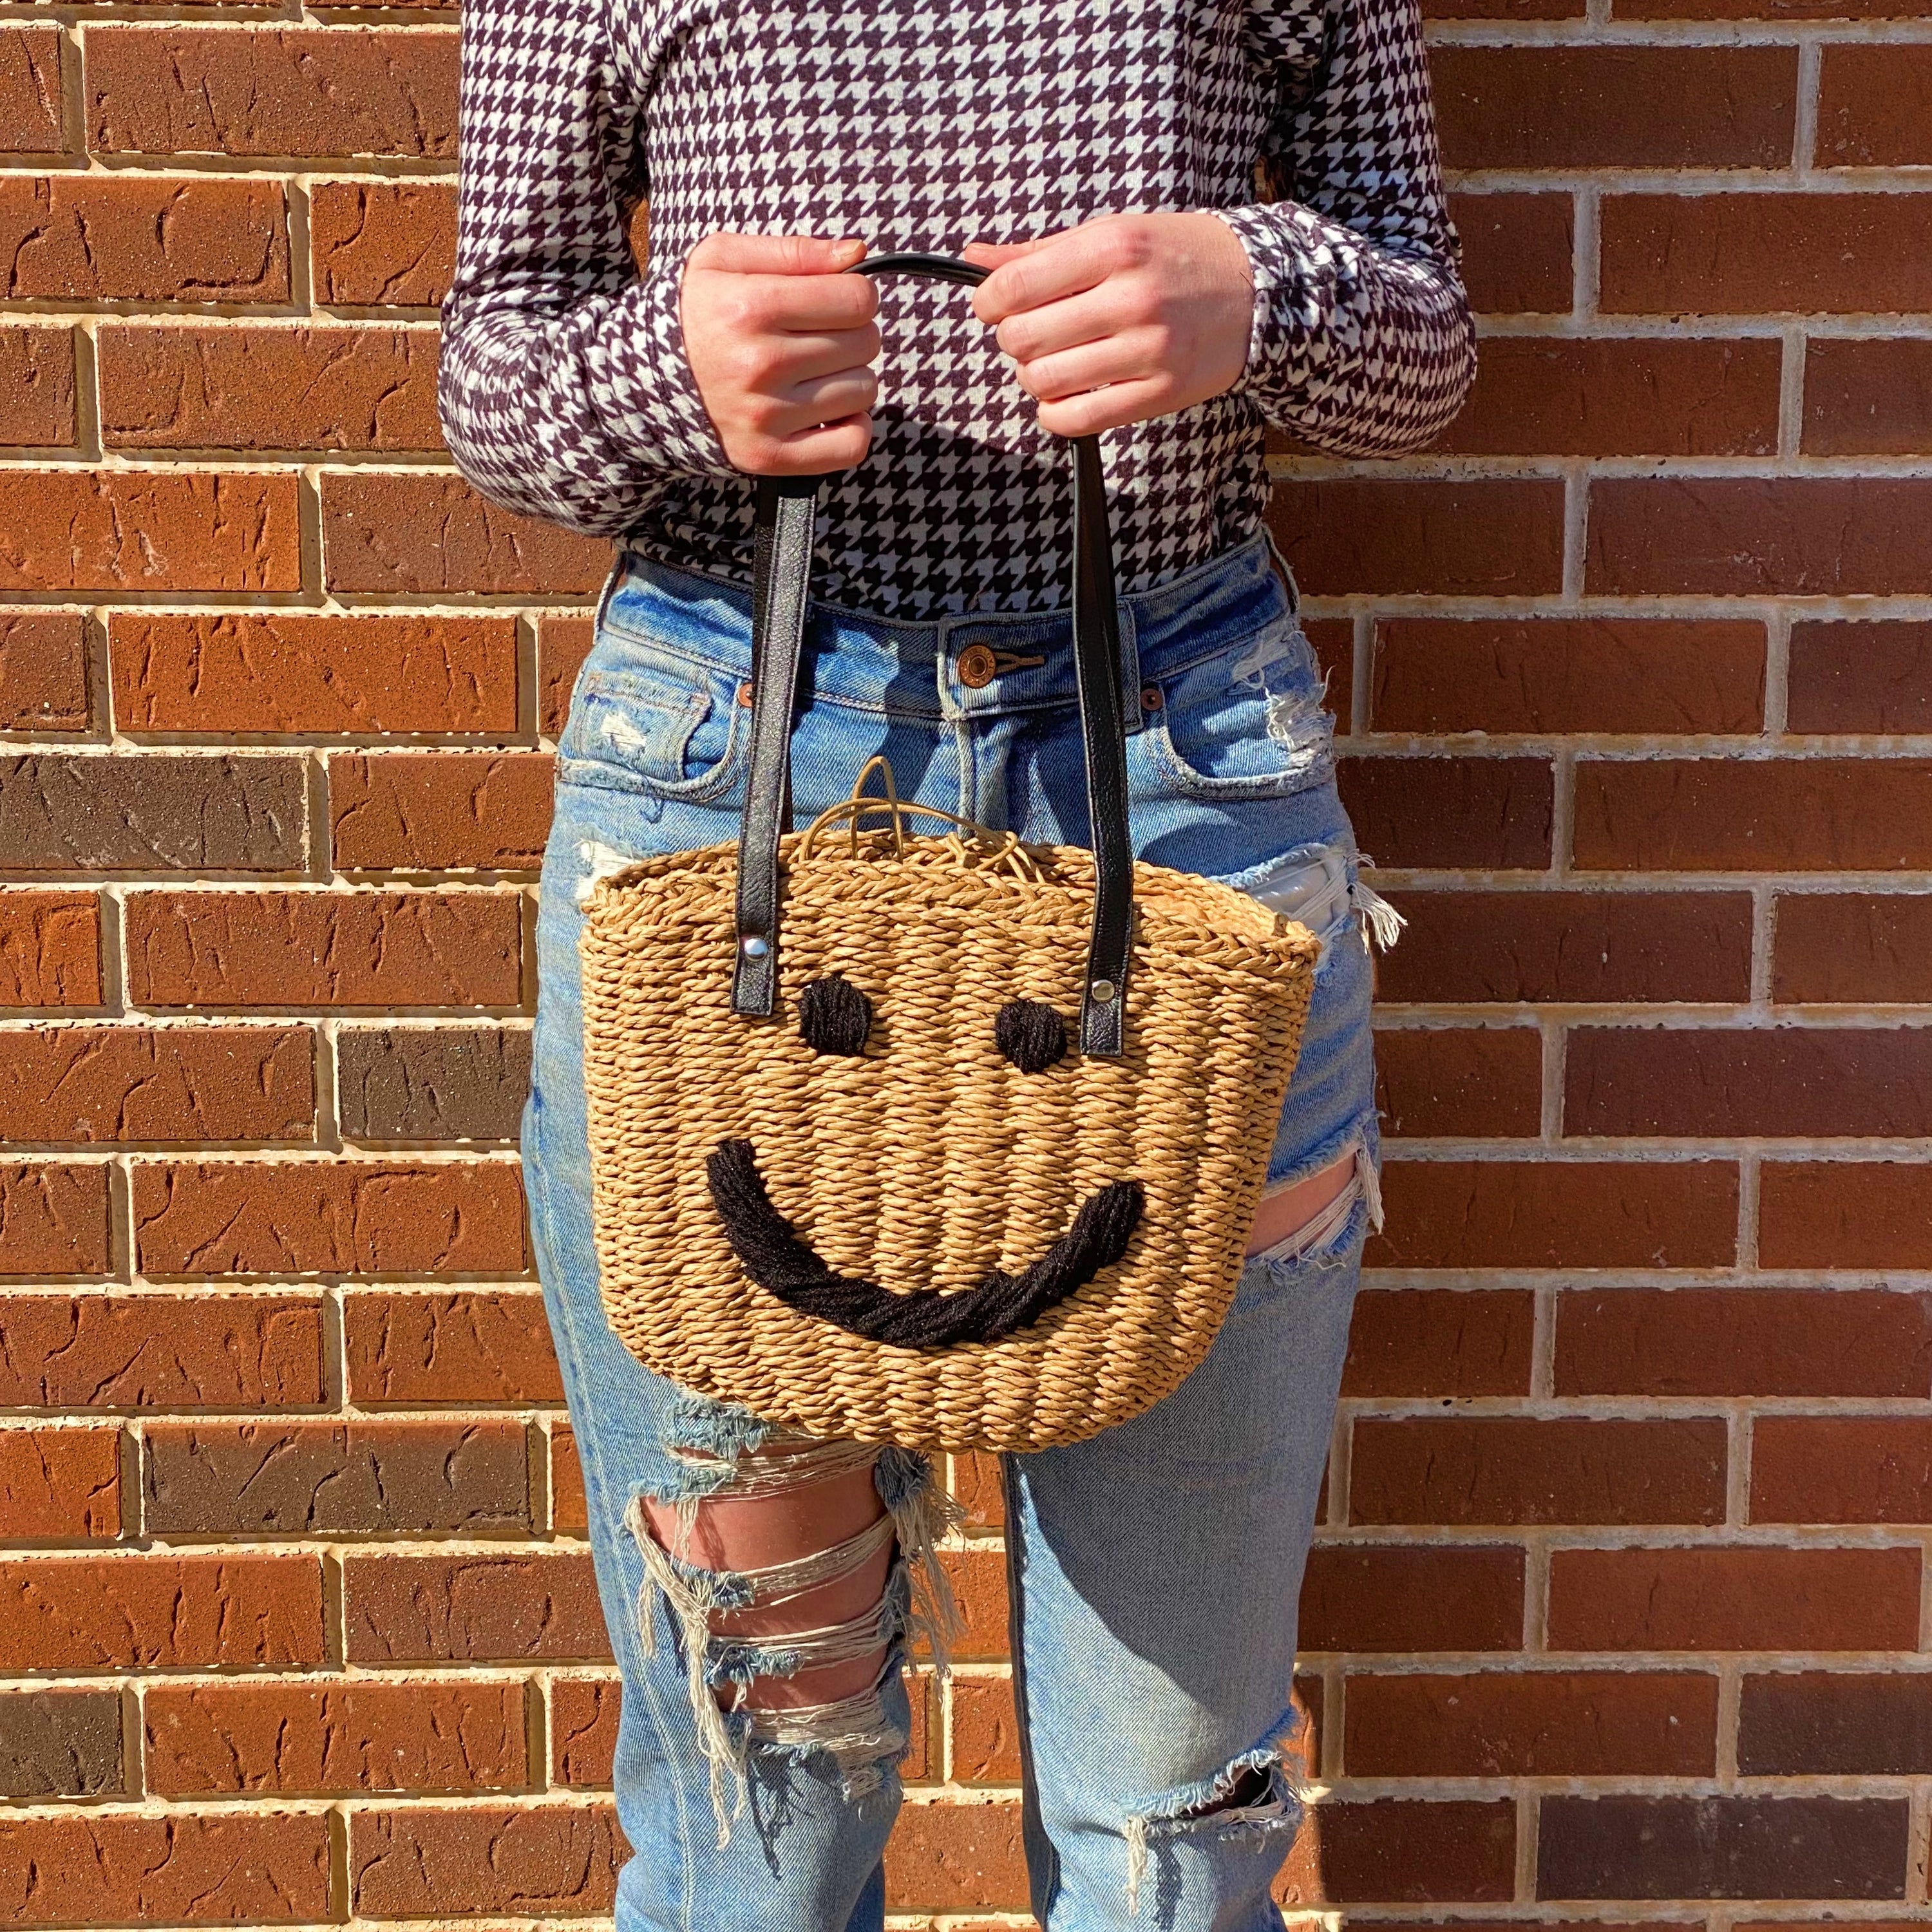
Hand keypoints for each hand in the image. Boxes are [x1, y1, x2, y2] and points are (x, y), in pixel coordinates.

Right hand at [680, 233, 879, 473]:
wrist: (639, 382)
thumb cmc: (691, 315)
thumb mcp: (724, 260)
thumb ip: (794, 252)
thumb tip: (857, 254)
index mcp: (751, 307)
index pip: (856, 299)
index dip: (855, 295)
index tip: (835, 300)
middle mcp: (759, 364)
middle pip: (864, 343)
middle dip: (851, 333)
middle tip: (817, 337)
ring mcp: (765, 416)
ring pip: (863, 391)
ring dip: (849, 378)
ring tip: (812, 373)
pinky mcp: (769, 457)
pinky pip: (850, 446)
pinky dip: (853, 428)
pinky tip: (830, 412)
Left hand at [962, 212, 1253, 437]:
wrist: (1259, 291)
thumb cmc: (1178, 259)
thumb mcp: (1113, 235)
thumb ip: (1041, 252)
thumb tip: (975, 257)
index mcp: (1113, 248)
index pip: (1015, 286)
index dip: (989, 302)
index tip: (994, 306)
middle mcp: (1130, 299)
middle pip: (1023, 338)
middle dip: (1013, 339)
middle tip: (1032, 334)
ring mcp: (1147, 350)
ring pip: (1045, 381)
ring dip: (1034, 377)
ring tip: (1052, 363)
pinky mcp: (1159, 393)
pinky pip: (1078, 420)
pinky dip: (1055, 414)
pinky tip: (1065, 396)